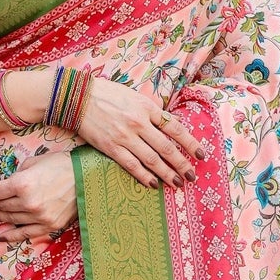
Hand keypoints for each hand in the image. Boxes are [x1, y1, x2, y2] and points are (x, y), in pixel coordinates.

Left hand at [0, 150, 76, 244]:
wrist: (86, 177)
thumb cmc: (61, 165)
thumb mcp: (34, 162)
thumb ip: (17, 175)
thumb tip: (6, 185)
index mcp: (22, 184)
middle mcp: (28, 203)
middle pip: (1, 207)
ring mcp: (38, 217)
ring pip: (10, 220)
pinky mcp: (48, 226)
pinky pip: (24, 234)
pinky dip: (10, 236)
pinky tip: (0, 237)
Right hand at [77, 76, 204, 188]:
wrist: (78, 97)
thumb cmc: (108, 94)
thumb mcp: (135, 96)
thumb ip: (151, 111)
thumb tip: (169, 126)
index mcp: (147, 107)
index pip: (176, 128)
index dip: (191, 143)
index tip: (201, 155)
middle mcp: (139, 122)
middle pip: (167, 147)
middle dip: (182, 163)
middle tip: (192, 176)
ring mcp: (125, 136)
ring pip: (152, 159)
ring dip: (167, 173)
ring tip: (178, 184)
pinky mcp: (111, 147)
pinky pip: (131, 165)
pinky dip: (144, 176)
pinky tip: (154, 184)